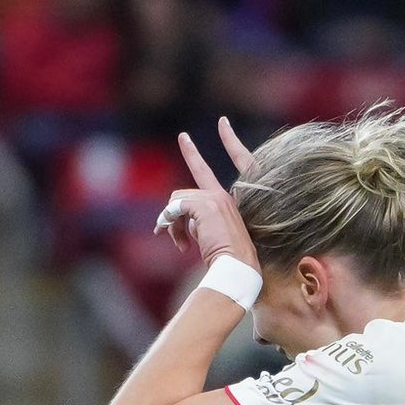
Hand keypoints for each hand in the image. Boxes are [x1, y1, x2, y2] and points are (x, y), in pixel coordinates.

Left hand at [153, 117, 260, 271]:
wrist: (238, 268)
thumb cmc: (226, 260)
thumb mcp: (209, 236)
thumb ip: (195, 222)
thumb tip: (173, 219)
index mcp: (227, 201)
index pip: (205, 172)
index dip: (193, 154)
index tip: (183, 136)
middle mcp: (223, 195)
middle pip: (182, 195)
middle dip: (172, 218)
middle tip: (166, 236)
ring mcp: (215, 198)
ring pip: (176, 202)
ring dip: (172, 226)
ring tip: (181, 246)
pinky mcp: (206, 205)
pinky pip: (176, 209)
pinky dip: (172, 225)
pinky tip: (182, 245)